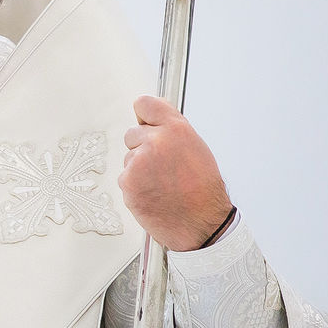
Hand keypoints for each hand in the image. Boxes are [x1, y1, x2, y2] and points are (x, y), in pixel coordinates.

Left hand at [117, 95, 232, 251]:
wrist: (201, 223)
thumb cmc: (202, 190)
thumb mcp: (195, 148)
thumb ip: (171, 130)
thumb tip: (151, 121)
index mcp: (176, 129)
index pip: (144, 104)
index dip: (144, 116)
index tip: (144, 122)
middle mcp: (156, 141)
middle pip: (131, 134)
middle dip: (141, 147)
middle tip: (162, 167)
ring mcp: (139, 162)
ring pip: (129, 158)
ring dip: (139, 170)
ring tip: (162, 184)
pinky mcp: (128, 182)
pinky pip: (125, 178)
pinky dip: (136, 187)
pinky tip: (154, 194)